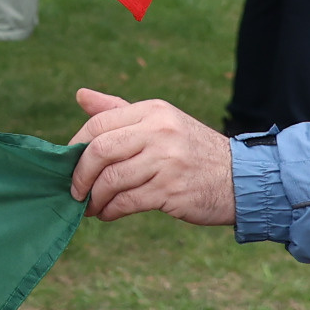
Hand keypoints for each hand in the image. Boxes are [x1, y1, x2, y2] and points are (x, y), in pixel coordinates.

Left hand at [67, 90, 238, 225]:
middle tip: (74, 190)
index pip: (99, 123)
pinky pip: (127, 201)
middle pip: (99, 150)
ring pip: (111, 179)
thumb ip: (119, 110)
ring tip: (91, 206)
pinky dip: (110, 210)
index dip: (75, 145)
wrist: (240, 179)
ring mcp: (167, 161)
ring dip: (94, 197)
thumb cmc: (192, 151)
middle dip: (80, 174)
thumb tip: (81, 95)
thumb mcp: (160, 122)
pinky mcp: (172, 190)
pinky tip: (108, 214)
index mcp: (153, 111)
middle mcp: (159, 132)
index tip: (69, 163)